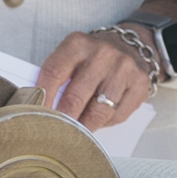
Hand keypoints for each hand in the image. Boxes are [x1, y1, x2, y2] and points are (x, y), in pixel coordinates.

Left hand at [37, 30, 153, 128]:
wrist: (130, 44)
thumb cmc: (94, 55)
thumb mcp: (73, 54)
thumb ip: (59, 76)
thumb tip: (41, 106)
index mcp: (78, 44)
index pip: (54, 72)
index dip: (43, 97)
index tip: (36, 115)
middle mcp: (102, 53)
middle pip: (76, 96)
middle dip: (63, 119)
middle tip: (55, 132)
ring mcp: (123, 68)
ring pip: (100, 110)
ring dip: (85, 126)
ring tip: (76, 133)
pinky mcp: (140, 83)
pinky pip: (119, 114)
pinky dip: (106, 123)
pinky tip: (99, 121)